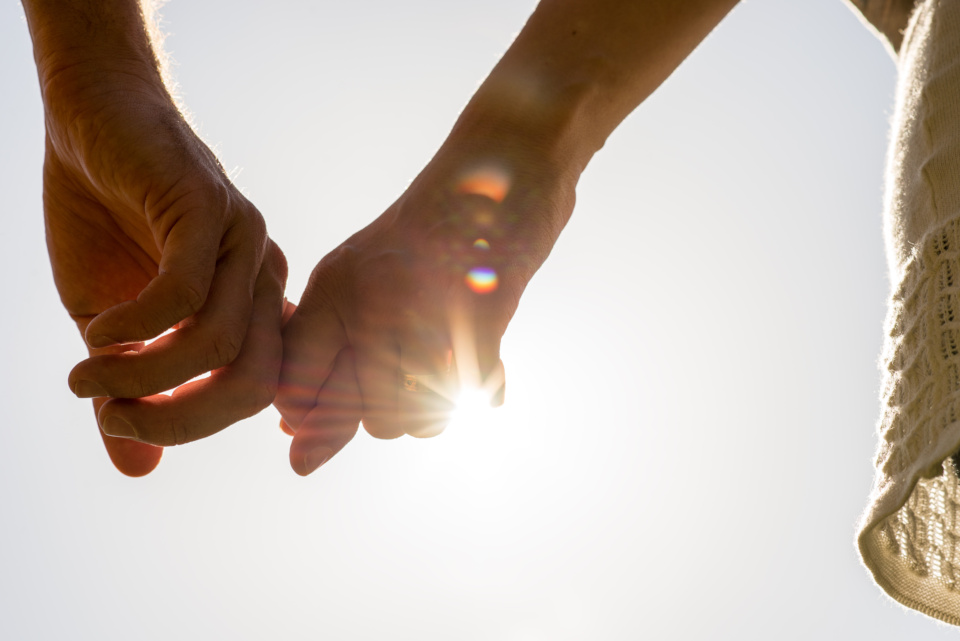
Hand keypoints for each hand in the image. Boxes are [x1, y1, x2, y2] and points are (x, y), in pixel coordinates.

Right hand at [43, 67, 286, 474]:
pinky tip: (100, 330)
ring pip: (220, 345)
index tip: (124, 423)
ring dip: (145, 378)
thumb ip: (131, 393)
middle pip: (254, 384)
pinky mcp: (209, 206)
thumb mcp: (112, 323)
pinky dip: (137, 328)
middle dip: (182, 420)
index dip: (194, 424)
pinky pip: (186, 292)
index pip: (255, 392)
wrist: (91, 118)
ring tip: (87, 377)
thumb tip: (138, 469)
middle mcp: (263, 276)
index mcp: (253, 305)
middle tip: (113, 416)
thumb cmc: (105, 218)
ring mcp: (244, 240)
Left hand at [276, 141, 575, 474]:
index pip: (296, 388)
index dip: (318, 419)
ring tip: (450, 367)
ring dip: (437, 408)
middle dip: (391, 414)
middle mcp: (369, 301)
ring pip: (414, 415)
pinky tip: (486, 369)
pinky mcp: (480, 310)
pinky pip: (470, 392)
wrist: (500, 167)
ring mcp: (424, 306)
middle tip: (417, 374)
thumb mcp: (366, 285)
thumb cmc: (430, 238)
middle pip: (367, 415)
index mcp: (333, 291)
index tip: (341, 412)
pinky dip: (483, 387)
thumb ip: (331, 363)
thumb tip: (296, 456)